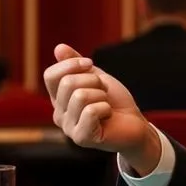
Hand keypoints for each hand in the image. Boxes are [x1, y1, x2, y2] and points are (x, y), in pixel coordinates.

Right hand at [43, 43, 160, 174]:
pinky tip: (108, 116)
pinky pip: (91, 111)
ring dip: (101, 96)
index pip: (50, 75)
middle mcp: (59, 114)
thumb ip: (76, 64)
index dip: (71, 64)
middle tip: (104, 92)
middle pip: (67, 83)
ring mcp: (68, 128)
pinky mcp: (82, 138)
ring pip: (80, 96)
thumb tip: (59, 47)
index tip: (90, 64)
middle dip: (94, 81)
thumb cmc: (115, 101)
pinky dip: (106, 108)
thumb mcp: (96, 77)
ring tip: (106, 105)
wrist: (135, 123)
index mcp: (59, 99)